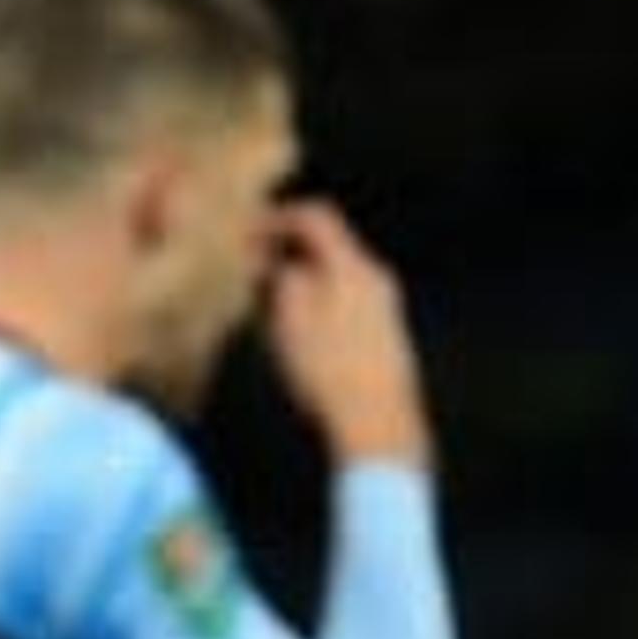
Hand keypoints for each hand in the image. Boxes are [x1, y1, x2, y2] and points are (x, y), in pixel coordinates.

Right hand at [262, 198, 432, 472]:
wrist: (378, 421)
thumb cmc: (331, 371)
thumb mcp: (291, 321)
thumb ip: (284, 281)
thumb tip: (281, 263)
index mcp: (353, 266)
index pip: (317, 218)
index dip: (279, 217)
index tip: (250, 230)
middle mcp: (376, 277)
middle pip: (329, 247)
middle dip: (288, 253)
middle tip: (253, 271)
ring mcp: (386, 306)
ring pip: (337, 276)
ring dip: (303, 282)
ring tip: (270, 308)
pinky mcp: (387, 333)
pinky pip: (347, 303)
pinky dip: (320, 303)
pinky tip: (300, 335)